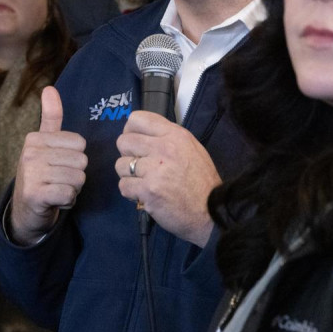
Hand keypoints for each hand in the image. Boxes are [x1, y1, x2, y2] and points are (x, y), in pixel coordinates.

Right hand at [9, 86, 87, 244]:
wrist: (25, 210)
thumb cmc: (40, 174)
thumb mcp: (44, 144)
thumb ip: (51, 117)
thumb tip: (49, 88)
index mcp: (35, 138)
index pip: (80, 144)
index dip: (76, 158)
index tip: (59, 165)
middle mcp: (30, 153)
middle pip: (81, 161)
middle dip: (76, 176)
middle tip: (58, 181)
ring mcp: (31, 174)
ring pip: (78, 179)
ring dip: (72, 189)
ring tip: (56, 190)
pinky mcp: (35, 194)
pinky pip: (69, 194)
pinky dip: (67, 201)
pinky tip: (55, 201)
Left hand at [115, 111, 220, 246]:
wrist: (212, 212)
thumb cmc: (201, 182)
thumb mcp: (191, 149)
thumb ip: (167, 138)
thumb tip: (140, 134)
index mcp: (175, 135)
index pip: (136, 119)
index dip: (130, 131)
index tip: (135, 143)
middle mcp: (164, 148)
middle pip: (123, 141)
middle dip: (127, 155)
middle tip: (140, 167)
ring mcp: (155, 170)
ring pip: (120, 165)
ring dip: (128, 176)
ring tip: (144, 182)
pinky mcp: (148, 190)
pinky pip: (123, 186)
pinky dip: (131, 192)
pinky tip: (144, 194)